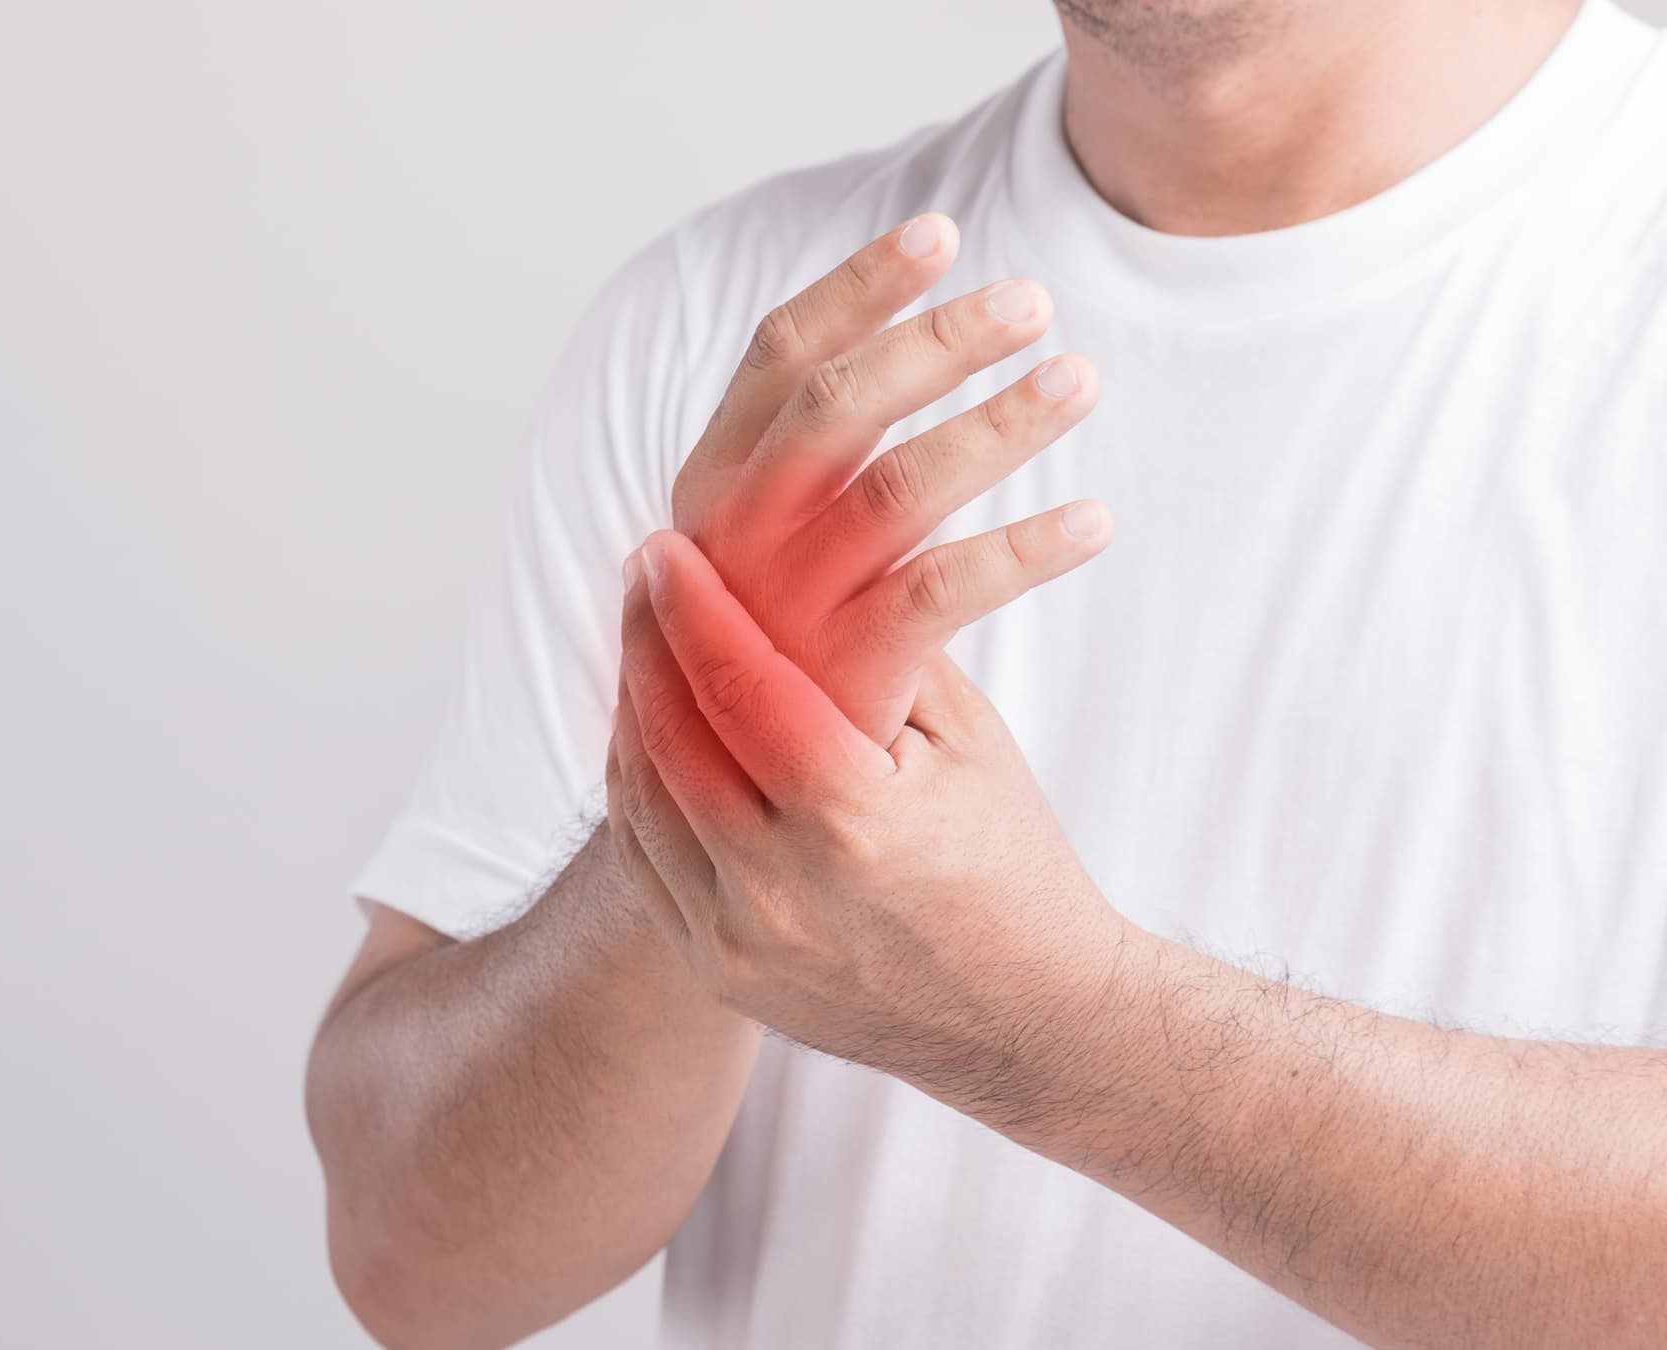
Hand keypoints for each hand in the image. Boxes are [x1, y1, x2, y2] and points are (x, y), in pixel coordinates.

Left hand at [606, 529, 1134, 1109]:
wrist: (1034, 1022)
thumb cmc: (1014, 862)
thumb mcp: (970, 742)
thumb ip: (884, 652)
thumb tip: (806, 562)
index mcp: (850, 821)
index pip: (739, 685)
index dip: (692, 607)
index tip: (663, 547)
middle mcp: (779, 890)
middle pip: (671, 739)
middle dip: (646, 644)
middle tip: (640, 575)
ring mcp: (740, 944)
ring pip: (642, 802)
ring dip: (632, 710)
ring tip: (641, 641)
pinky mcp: (722, 976)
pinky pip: (646, 864)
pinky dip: (638, 788)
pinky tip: (647, 731)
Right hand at [666, 214, 1107, 745]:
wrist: (756, 809)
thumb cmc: (787, 654)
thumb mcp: (775, 542)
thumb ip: (810, 456)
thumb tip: (897, 340)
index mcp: (714, 484)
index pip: (778, 356)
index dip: (858, 287)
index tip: (940, 230)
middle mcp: (732, 538)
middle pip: (834, 406)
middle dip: (936, 341)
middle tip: (1033, 301)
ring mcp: (780, 610)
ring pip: (893, 488)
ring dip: (995, 425)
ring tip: (1080, 379)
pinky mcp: (839, 679)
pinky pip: (940, 592)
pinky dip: (1025, 549)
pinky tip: (1096, 522)